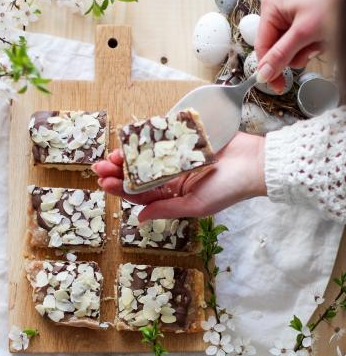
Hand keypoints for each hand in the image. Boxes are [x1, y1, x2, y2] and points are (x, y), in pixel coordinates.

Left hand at [92, 132, 265, 220]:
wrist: (256, 163)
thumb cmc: (230, 189)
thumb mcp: (195, 205)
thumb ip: (166, 210)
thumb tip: (138, 219)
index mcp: (175, 196)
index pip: (142, 195)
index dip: (121, 190)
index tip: (104, 183)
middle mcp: (174, 178)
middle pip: (140, 175)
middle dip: (119, 171)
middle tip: (100, 165)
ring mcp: (180, 157)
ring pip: (147, 157)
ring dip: (129, 155)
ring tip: (112, 152)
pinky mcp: (187, 138)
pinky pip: (163, 137)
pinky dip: (148, 136)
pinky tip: (132, 136)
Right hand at [255, 0, 342, 91]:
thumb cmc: (332, 1)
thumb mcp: (304, 32)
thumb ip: (281, 55)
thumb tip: (264, 74)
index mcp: (271, 6)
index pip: (262, 46)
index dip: (268, 68)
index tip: (277, 85)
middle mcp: (277, 11)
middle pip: (276, 49)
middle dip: (295, 52)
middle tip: (310, 46)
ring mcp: (289, 18)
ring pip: (288, 50)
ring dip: (305, 50)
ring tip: (318, 38)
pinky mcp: (300, 24)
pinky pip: (299, 45)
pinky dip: (311, 45)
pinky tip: (320, 37)